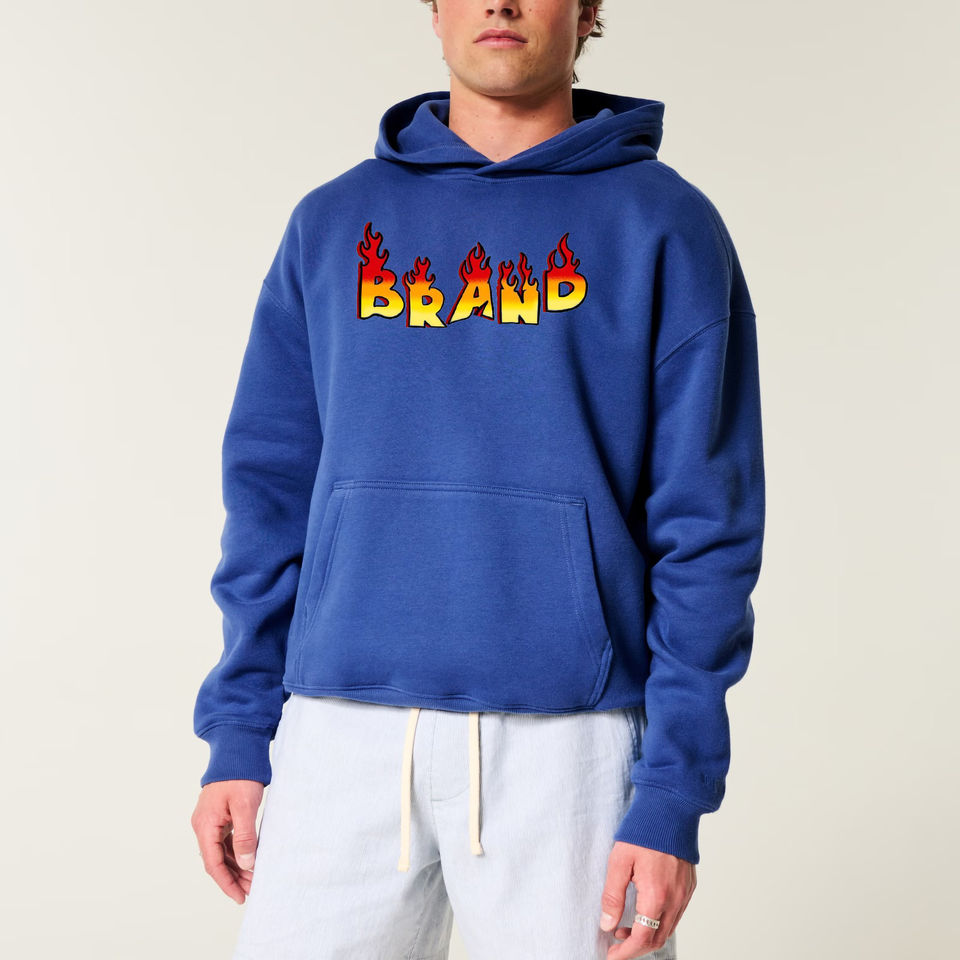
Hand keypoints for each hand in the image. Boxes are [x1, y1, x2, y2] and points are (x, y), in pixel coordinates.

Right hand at [191, 779, 264, 903]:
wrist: (237, 751)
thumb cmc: (240, 775)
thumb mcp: (245, 807)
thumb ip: (245, 837)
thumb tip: (247, 864)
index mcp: (205, 825)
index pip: (213, 863)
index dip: (226, 882)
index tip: (240, 897)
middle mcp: (204, 826)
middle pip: (216, 860)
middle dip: (233, 877)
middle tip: (252, 890)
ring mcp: (211, 821)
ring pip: (221, 852)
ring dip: (236, 866)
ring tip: (253, 879)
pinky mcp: (220, 816)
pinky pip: (226, 841)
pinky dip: (237, 852)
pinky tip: (249, 860)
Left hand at [599, 840, 695, 958]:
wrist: (670, 809)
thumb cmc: (643, 832)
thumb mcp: (619, 861)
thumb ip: (613, 896)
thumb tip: (607, 924)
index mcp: (656, 895)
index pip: (642, 938)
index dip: (626, 952)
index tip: (611, 956)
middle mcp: (675, 899)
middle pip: (657, 939)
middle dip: (636, 946)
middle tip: (616, 942)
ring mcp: (685, 894)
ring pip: (668, 929)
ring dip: (647, 934)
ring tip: (625, 926)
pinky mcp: (689, 887)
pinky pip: (675, 914)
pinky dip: (659, 921)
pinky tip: (644, 911)